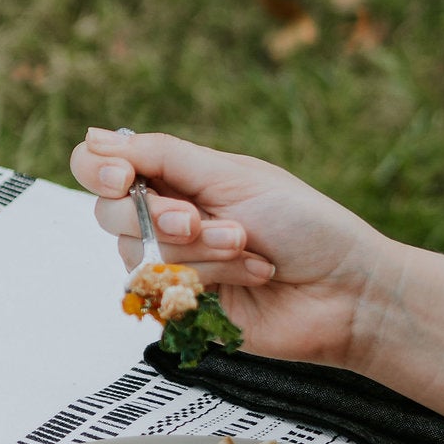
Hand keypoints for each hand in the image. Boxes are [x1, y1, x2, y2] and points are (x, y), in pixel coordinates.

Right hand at [70, 126, 398, 368]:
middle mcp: (166, 218)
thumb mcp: (233, 176)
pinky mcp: (182, 307)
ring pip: (136, 254)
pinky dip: (209, 281)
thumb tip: (96, 135)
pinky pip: (161, 294)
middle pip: (107, 213)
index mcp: (177, 178)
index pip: (100, 166)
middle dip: (160, 217)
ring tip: (248, 248)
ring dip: (199, 251)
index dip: (99, 170)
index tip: (124, 177)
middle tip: (205, 222)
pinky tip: (251, 275)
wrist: (347, 289)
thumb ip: (162, 156)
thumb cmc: (305, 225)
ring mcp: (172, 265)